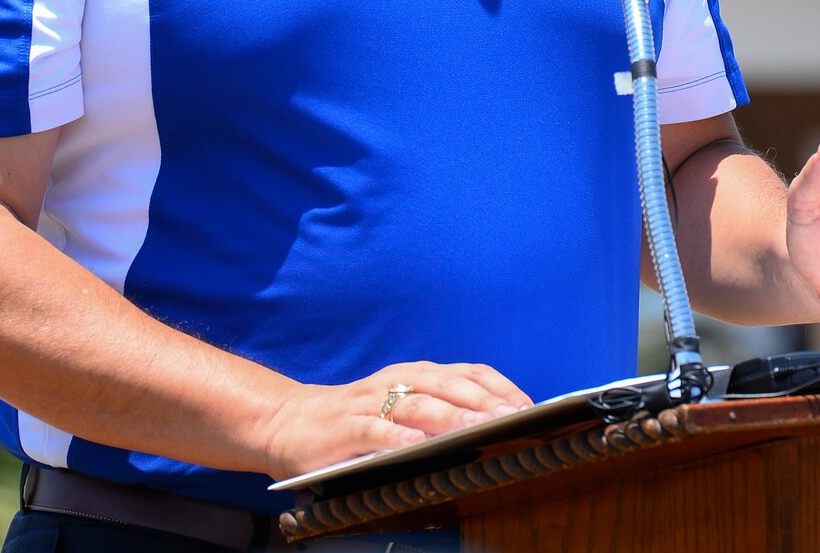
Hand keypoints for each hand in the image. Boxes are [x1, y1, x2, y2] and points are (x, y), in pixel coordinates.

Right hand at [259, 360, 530, 479]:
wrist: (289, 422)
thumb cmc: (358, 421)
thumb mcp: (402, 408)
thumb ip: (439, 411)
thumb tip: (495, 428)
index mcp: (417, 374)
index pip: (469, 374)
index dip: (500, 388)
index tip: (530, 407)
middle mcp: (398, 381)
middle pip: (450, 387)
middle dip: (484, 403)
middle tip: (513, 420)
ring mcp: (371, 402)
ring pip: (418, 405)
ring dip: (451, 418)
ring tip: (479, 430)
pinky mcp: (346, 427)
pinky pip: (376, 430)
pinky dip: (399, 437)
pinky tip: (418, 447)